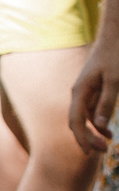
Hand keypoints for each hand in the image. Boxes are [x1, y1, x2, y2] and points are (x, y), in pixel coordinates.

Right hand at [73, 33, 118, 152]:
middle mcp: (79, 92)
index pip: (76, 120)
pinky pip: (92, 109)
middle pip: (78, 120)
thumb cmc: (115, 57)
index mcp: (80, 91)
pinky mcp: (94, 88)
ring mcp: (85, 90)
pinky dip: (98, 120)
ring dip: (94, 130)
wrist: (115, 37)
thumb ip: (107, 104)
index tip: (91, 152)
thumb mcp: (114, 82)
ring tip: (108, 141)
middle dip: (88, 137)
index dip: (82, 137)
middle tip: (104, 151)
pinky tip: (107, 128)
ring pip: (85, 116)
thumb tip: (100, 127)